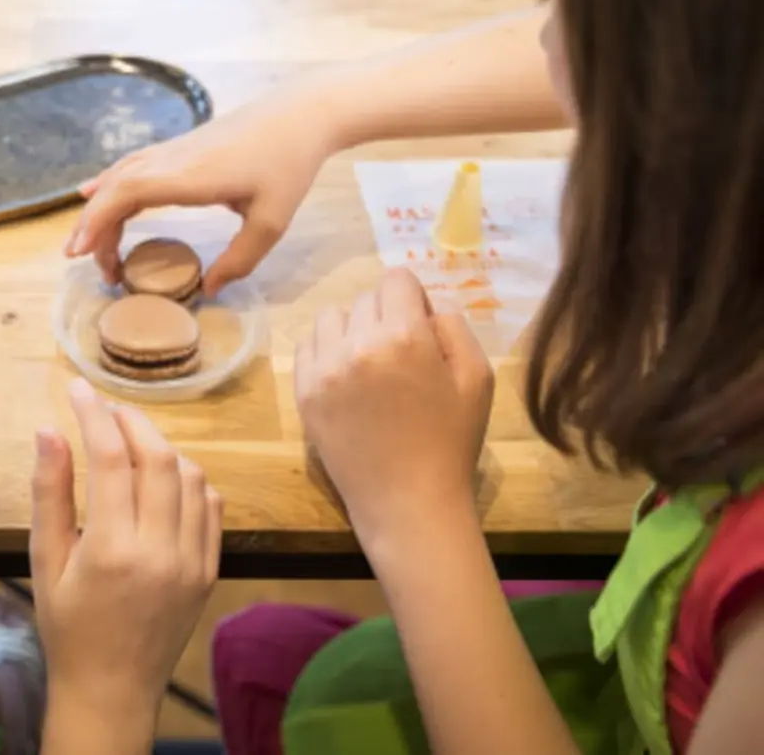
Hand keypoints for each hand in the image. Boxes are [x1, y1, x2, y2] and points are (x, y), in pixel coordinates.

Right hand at [31, 380, 221, 726]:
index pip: (111, 460)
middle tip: (107, 408)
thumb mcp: (45, 562)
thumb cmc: (67, 627)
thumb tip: (49, 430)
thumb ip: (49, 494)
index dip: (94, 415)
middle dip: (132, 421)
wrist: (112, 689)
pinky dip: (190, 479)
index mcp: (111, 550)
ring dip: (162, 448)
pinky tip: (164, 477)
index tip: (78, 388)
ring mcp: (192, 561)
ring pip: (191, 476)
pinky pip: (211, 506)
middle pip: (158, 459)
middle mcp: (160, 552)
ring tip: (132, 441)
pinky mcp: (210, 570)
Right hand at [65, 90, 334, 294]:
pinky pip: (134, 167)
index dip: (97, 222)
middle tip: (85, 263)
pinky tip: (97, 192)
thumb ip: (240, 259)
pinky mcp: (182, 146)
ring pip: (121, 176)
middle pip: (114, 188)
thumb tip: (210, 288)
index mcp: (188, 177)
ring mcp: (174, 149)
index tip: (83, 253)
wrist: (302, 113)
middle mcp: (172, 160)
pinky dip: (111, 185)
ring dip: (99, 206)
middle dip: (92, 224)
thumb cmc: (289, 163)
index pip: (126, 195)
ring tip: (87, 241)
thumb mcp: (271, 221)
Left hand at [294, 269, 493, 545]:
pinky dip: (326, 351)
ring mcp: (324, 369)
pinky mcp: (304, 392)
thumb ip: (453, 325)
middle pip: (365, 298)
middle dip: (385, 316)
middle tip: (400, 355)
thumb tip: (424, 305)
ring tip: (369, 363)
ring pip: (331, 317)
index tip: (420, 328)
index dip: (413, 299)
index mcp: (404, 336)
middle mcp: (358, 345)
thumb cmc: (451, 441)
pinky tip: (347, 377)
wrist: (409, 503)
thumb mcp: (478, 376)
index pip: (397, 279)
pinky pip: (307, 346)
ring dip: (351, 330)